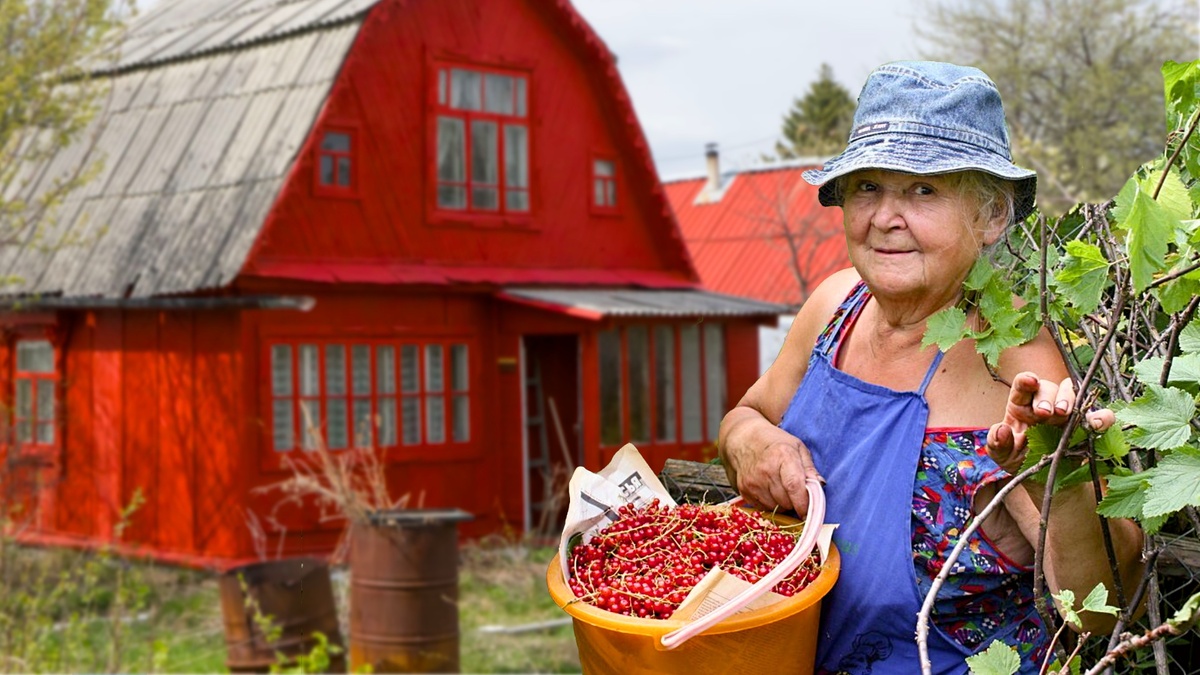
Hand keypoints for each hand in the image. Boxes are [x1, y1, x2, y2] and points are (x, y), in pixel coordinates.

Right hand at [730, 438, 822, 516]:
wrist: (745, 440)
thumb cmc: (776, 443)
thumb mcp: (798, 448)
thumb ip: (810, 468)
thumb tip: (820, 486)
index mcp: (783, 456)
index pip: (794, 486)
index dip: (803, 503)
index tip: (809, 512)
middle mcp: (765, 470)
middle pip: (786, 501)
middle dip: (794, 502)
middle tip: (795, 492)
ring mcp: (752, 482)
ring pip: (775, 508)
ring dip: (782, 504)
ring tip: (781, 489)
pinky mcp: (743, 490)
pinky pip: (763, 508)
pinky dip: (770, 504)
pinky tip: (769, 491)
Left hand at [986, 371, 1115, 473]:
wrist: (1043, 480)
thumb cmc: (1019, 460)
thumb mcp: (1002, 455)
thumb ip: (996, 443)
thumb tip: (1001, 430)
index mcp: (1021, 407)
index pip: (1022, 386)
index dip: (1026, 380)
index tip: (1030, 381)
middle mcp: (1045, 405)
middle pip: (1048, 387)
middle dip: (1047, 396)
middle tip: (1045, 412)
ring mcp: (1067, 414)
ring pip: (1072, 393)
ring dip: (1070, 400)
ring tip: (1065, 414)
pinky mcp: (1087, 428)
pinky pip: (1101, 416)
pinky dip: (1102, 417)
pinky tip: (1096, 424)